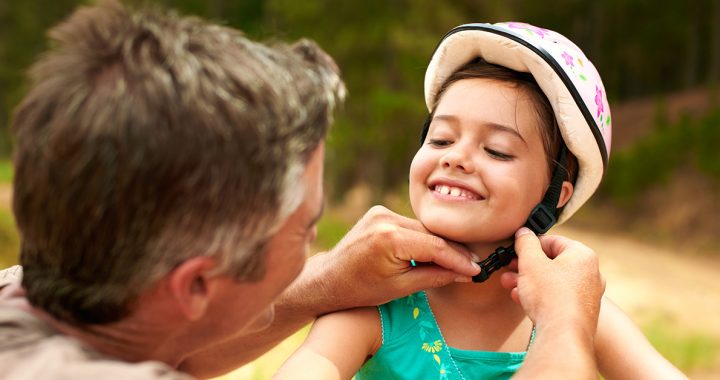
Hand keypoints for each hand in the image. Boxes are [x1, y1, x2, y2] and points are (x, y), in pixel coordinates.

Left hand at [315, 205, 480, 308]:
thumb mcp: (401, 288)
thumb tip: (465, 273)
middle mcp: (385, 218)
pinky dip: (423, 238)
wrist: (328, 279)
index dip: (459, 259)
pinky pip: (411, 225)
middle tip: (472, 266)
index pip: (435, 246)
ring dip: (439, 244)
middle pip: (431, 234)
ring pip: (423, 229)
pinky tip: (435, 252)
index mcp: (389, 239)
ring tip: (459, 261)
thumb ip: (435, 277)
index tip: (476, 270)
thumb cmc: (360, 289)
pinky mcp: (379, 212)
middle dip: (452, 251)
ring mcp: (381, 212)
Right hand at [500, 228, 604, 332]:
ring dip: (529, 281)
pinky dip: (540, 295)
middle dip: (526, 266)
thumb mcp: (530, 262)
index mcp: (582, 255)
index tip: (515, 249)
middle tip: (510, 268)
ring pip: (553, 281)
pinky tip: (522, 299)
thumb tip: (524, 233)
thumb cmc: (550, 296)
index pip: (553, 241)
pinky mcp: (582, 312)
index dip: (530, 244)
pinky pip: (558, 297)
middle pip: (552, 262)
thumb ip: (525, 243)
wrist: (563, 336)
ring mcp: (588, 294)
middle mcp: (590, 273)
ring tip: (510, 285)